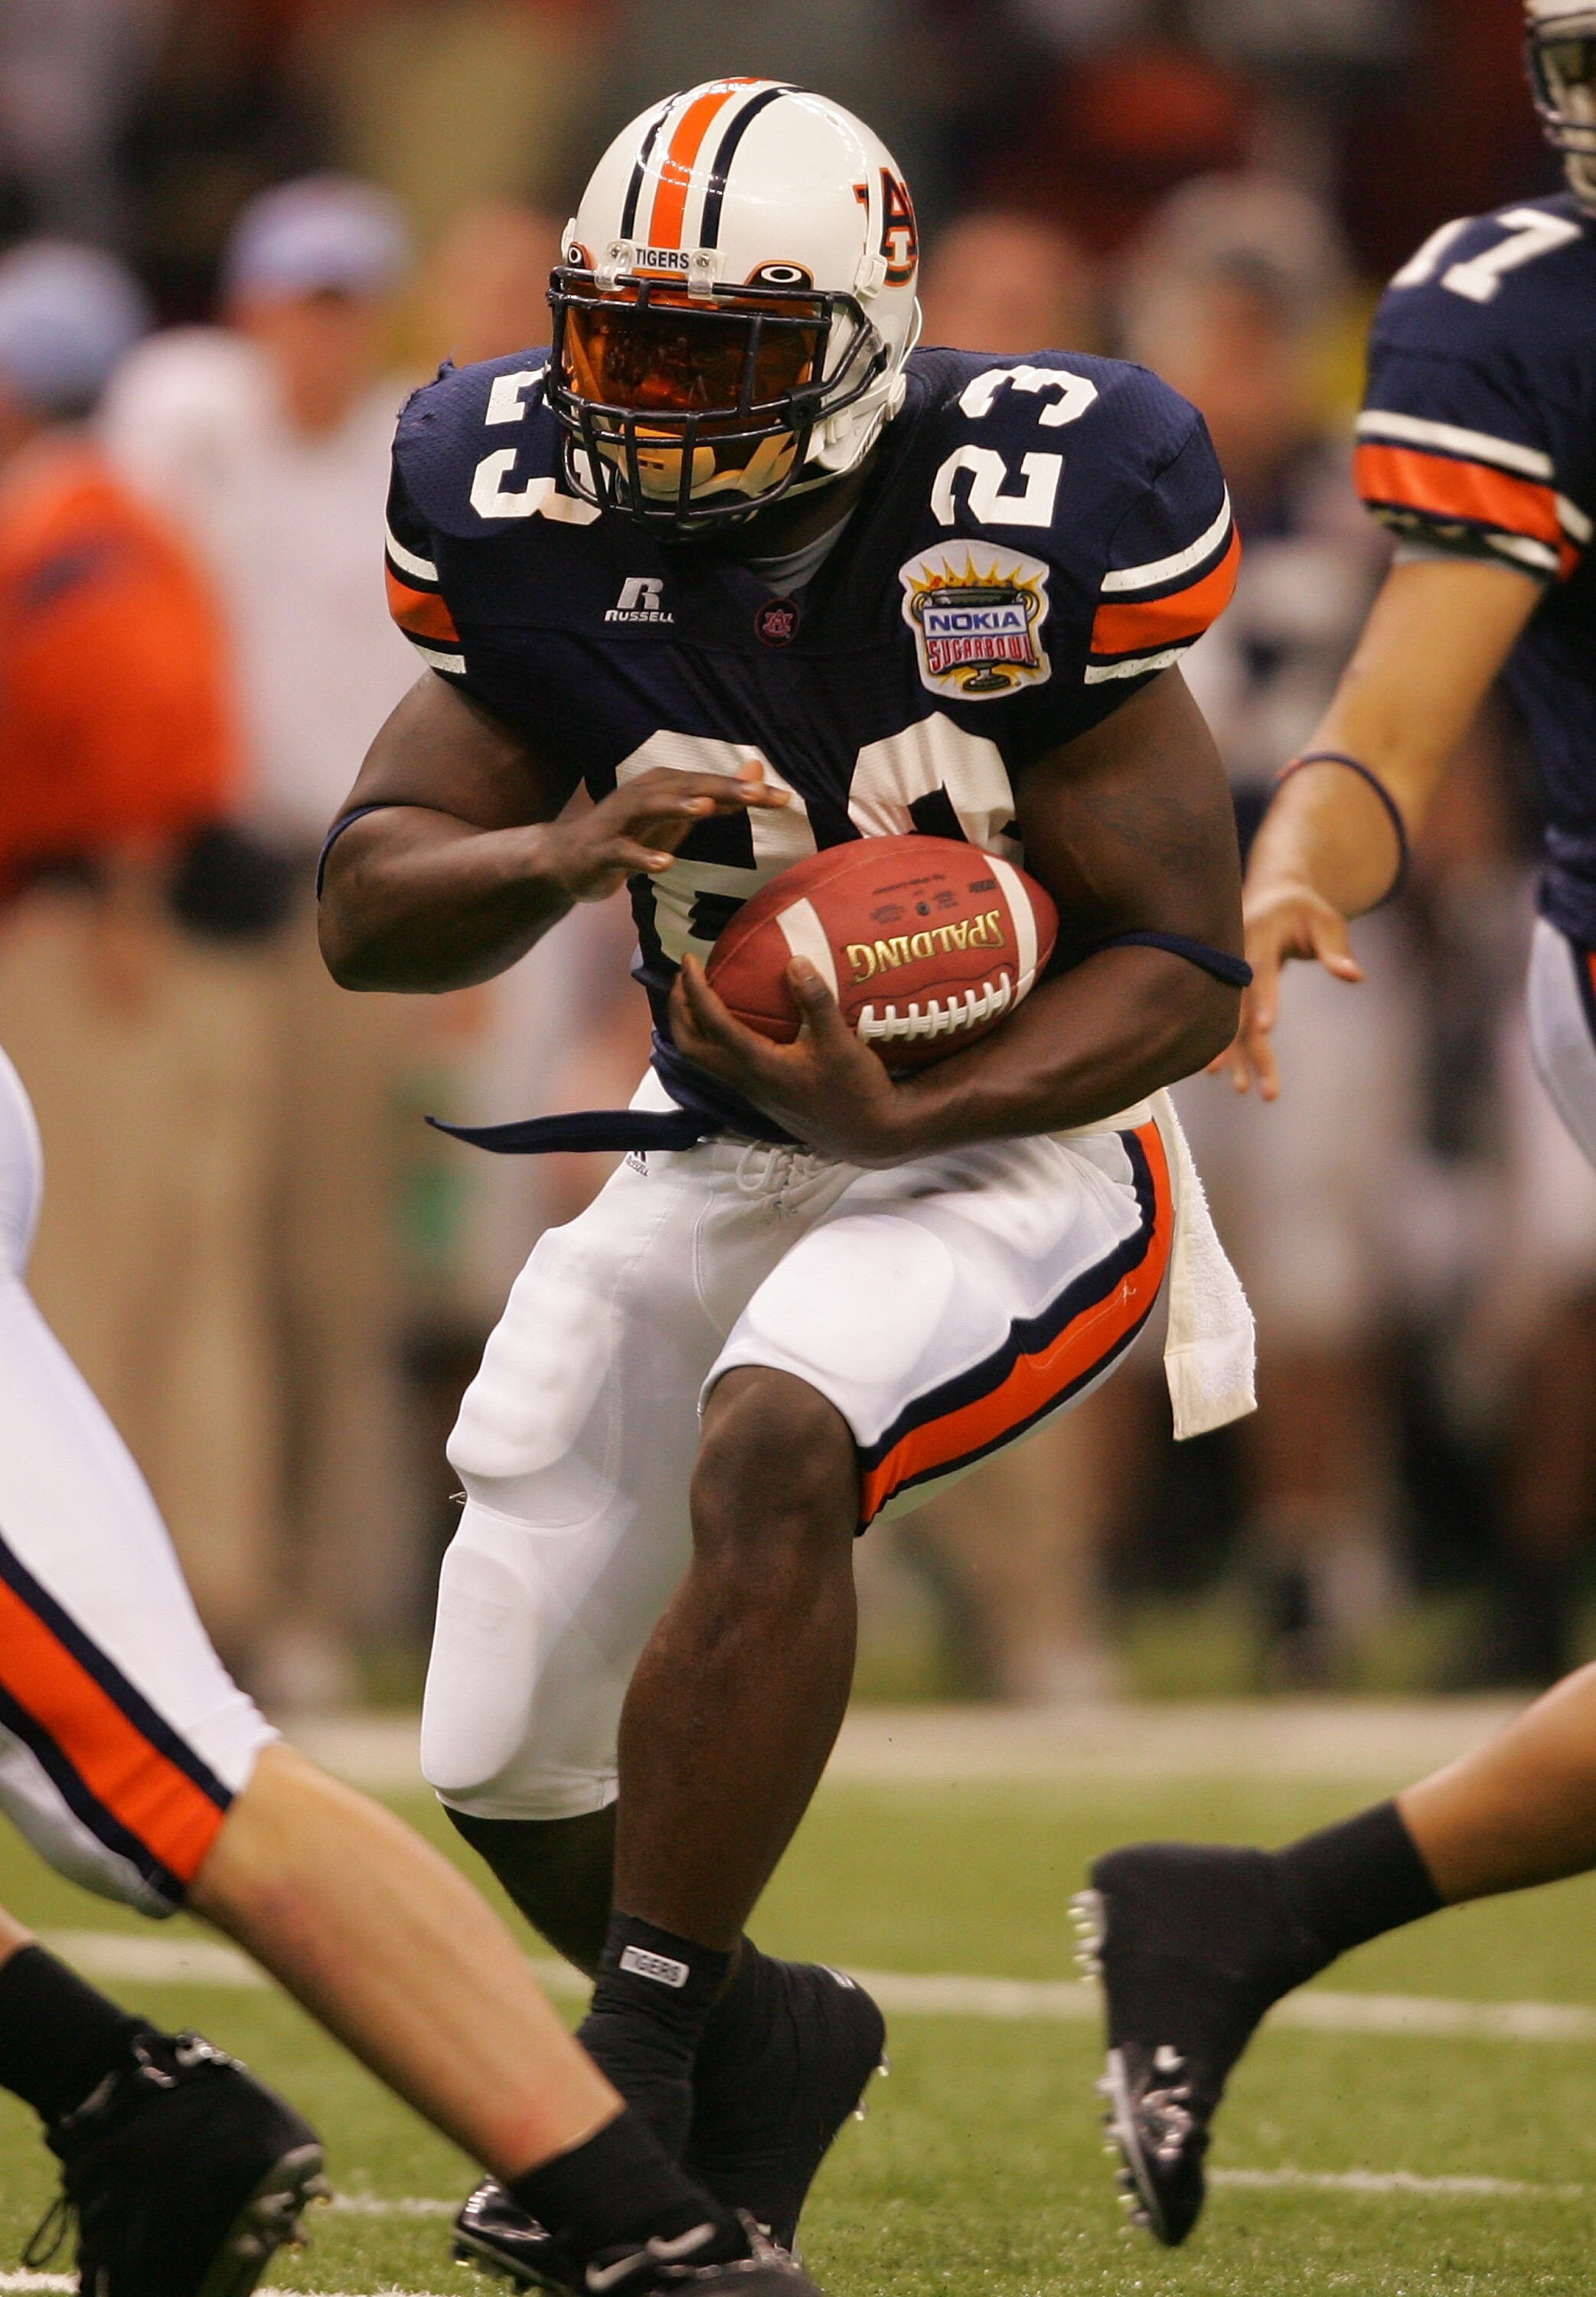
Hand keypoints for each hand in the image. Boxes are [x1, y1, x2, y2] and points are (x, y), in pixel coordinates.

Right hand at [542, 760, 786, 903]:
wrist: (566, 859)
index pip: (711, 785)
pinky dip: (644, 858)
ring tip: (707, 808)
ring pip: (651, 810)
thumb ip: (717, 798)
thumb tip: (757, 776)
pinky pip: (624, 854)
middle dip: (722, 790)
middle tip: (758, 794)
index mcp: (663, 786)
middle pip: (687, 790)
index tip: (784, 799)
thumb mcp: (677, 817)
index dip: (746, 791)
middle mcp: (642, 795)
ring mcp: (620, 822)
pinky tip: (664, 864)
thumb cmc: (630, 835)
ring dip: (678, 807)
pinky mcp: (602, 852)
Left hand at [669, 954, 910, 1164]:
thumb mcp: (840, 1042)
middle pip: (691, 1047)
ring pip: (704, 1060)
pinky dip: (713, 1040)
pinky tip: (732, 1024)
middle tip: (683, 977)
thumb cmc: (855, 1090)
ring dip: (692, 1027)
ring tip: (697, 997)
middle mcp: (747, 1081)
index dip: (695, 991)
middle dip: (678, 1011)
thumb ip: (816, 1001)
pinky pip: (723, 1065)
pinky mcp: (763, 1095)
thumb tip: (795, 961)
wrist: (868, 1134)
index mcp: (759, 1065)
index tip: (690, 962)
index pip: (713, 1025)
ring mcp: (753, 1091)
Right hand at [1208, 875, 1362, 1098]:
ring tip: (1243, 1089)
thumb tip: (1355, 976)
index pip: (1260, 967)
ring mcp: (1227, 975)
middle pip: (1239, 1005)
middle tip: (1249, 1084)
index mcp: (1256, 932)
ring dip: (1237, 1055)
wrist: (1272, 896)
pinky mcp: (1229, 990)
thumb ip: (1336, 949)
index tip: (1267, 1029)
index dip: (1263, 997)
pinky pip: (1231, 1021)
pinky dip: (1233, 1047)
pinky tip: (1230, 1076)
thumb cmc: (1305, 910)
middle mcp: (1233, 956)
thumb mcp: (1326, 921)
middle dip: (1245, 1044)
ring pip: (1232, 1019)